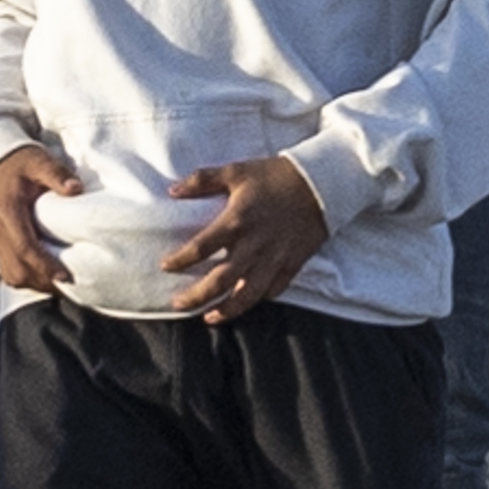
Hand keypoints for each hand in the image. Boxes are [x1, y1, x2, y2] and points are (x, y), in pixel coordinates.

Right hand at [0, 144, 82, 295]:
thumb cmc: (20, 166)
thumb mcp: (38, 162)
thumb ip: (56, 174)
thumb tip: (75, 189)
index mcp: (8, 212)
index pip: (24, 247)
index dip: (44, 265)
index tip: (65, 274)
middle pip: (16, 270)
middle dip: (42, 281)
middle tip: (69, 282)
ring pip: (11, 276)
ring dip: (35, 284)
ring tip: (60, 282)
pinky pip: (9, 273)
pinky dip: (28, 280)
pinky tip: (46, 277)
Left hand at [164, 154, 329, 323]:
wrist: (323, 183)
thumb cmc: (276, 176)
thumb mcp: (237, 171)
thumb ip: (202, 180)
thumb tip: (172, 190)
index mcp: (237, 221)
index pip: (201, 248)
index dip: (180, 260)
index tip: (165, 266)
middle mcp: (254, 245)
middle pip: (220, 280)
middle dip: (197, 296)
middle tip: (178, 304)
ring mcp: (275, 258)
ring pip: (247, 294)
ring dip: (226, 309)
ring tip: (209, 317)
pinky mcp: (293, 263)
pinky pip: (274, 289)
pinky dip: (258, 299)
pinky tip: (245, 302)